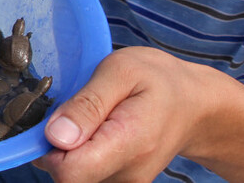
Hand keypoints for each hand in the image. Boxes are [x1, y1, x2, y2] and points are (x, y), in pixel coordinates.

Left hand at [34, 46, 213, 181]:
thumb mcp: (120, 71)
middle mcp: (128, 174)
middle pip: (68, 176)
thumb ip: (87, 104)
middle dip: (57, 145)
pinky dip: (81, 153)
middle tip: (77, 112)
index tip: (56, 119)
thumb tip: (55, 136)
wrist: (195, 105)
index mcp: (129, 144)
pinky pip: (86, 173)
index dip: (49, 148)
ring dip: (69, 148)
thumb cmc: (158, 81)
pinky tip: (96, 131)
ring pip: (75, 175)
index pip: (70, 172)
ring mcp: (127, 182)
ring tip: (92, 118)